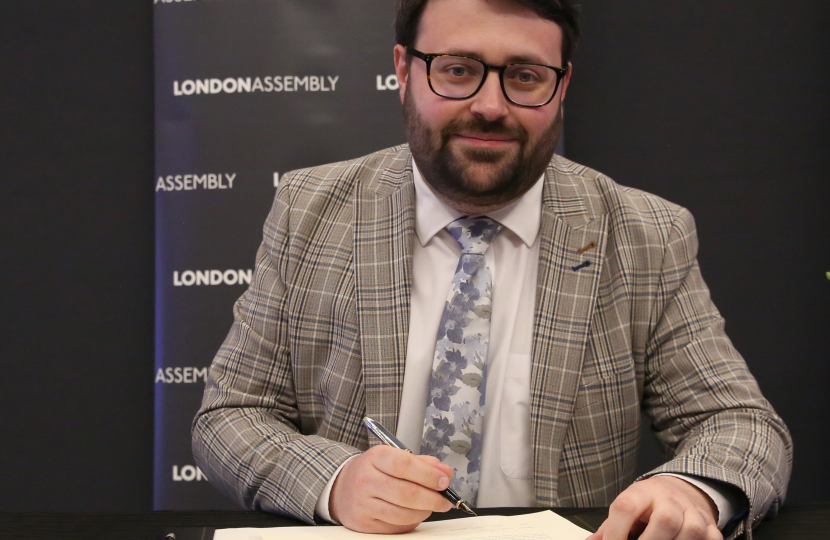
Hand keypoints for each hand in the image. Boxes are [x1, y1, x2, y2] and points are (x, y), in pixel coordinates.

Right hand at [329, 445, 453, 532]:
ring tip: (430, 507)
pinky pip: (395, 527)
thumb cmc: (372, 471)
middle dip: (432, 499)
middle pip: (406, 493)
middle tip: (444, 500)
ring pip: (402, 514)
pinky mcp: (363, 523)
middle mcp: (366, 479)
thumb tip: (445, 472)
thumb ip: (422, 463)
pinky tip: (413, 514)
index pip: (405, 465)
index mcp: (375, 457)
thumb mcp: (393, 457)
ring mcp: (363, 503)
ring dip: (424, 512)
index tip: (444, 481)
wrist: (341, 486)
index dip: (428, 475)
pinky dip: (410, 522)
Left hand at [588, 476, 721, 539]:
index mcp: (643, 492)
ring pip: (692, 530)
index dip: (616, 531)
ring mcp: (693, 511)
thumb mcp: (627, 506)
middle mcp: (670, 498)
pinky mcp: (710, 524)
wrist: (681, 489)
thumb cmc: (648, 504)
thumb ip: (609, 528)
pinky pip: (712, 538)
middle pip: (665, 519)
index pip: (627, 507)